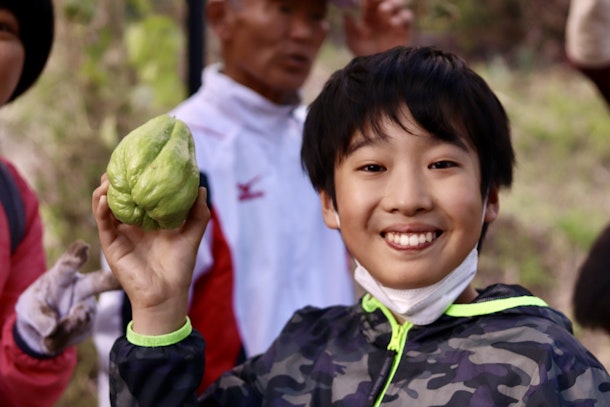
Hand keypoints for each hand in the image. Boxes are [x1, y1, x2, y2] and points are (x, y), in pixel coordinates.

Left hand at [15, 241, 120, 354]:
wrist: (41, 327)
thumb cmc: (36, 306)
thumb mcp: (29, 308)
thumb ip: (39, 316)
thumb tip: (52, 329)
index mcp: (62, 277)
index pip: (67, 267)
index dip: (74, 258)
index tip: (83, 247)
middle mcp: (81, 288)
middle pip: (96, 283)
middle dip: (108, 281)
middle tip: (119, 279)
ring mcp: (88, 307)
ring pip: (81, 318)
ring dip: (63, 330)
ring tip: (46, 340)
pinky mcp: (88, 326)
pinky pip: (76, 336)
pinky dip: (60, 342)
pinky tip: (50, 342)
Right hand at [92, 174, 209, 334]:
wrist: (167, 292)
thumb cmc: (180, 266)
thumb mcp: (192, 234)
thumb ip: (198, 213)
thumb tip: (201, 188)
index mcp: (149, 221)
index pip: (139, 195)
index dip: (136, 179)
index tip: (139, 161)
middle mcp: (133, 225)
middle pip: (119, 197)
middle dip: (116, 181)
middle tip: (119, 165)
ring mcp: (120, 234)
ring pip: (105, 207)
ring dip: (104, 191)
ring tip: (108, 178)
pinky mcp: (112, 245)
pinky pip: (102, 223)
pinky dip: (101, 208)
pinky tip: (104, 197)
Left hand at [344, 0, 413, 56]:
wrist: (378, 72)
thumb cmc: (363, 56)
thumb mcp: (353, 42)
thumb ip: (350, 27)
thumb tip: (346, 13)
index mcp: (369, 15)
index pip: (370, 0)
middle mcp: (383, 16)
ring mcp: (394, 21)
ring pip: (397, 4)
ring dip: (392, 4)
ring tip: (383, 10)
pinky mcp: (404, 29)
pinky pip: (407, 17)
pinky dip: (402, 17)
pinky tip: (393, 24)